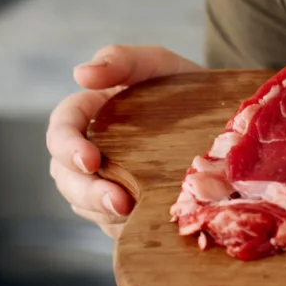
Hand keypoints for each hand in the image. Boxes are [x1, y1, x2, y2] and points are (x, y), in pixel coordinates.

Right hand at [46, 44, 201, 236]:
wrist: (224, 120)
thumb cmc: (184, 86)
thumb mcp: (158, 64)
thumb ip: (121, 60)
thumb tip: (80, 74)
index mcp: (89, 111)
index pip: (61, 128)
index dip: (67, 146)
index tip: (90, 160)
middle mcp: (90, 148)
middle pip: (65, 175)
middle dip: (87, 192)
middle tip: (119, 202)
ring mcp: (105, 180)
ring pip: (83, 203)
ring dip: (103, 213)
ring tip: (135, 213)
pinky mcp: (125, 206)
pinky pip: (111, 224)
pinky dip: (123, 226)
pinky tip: (145, 223)